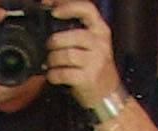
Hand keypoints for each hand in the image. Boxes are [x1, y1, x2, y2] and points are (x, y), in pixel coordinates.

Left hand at [45, 0, 124, 114]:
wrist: (108, 94)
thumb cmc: (95, 67)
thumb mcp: (93, 43)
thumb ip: (77, 30)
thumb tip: (51, 15)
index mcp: (100, 30)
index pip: (87, 9)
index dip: (69, 6)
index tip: (53, 9)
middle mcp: (100, 44)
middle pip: (72, 35)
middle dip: (54, 41)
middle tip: (49, 47)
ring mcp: (95, 62)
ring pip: (66, 54)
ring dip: (52, 59)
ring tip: (51, 63)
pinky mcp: (88, 79)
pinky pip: (63, 73)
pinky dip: (53, 75)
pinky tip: (53, 75)